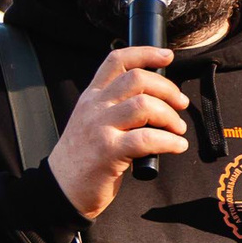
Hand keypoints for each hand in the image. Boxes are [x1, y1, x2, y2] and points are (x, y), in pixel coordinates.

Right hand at [44, 45, 189, 219]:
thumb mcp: (91, 121)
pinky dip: (169, 141)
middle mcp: (94, 107)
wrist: (61, 188)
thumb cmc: (84, 157)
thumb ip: (114, 106)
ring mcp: (99, 128)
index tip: (168, 57)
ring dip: (170, 116)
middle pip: (137, 79)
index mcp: (91, 97)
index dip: (145, 53)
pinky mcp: (108, 152)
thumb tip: (157, 101)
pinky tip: (177, 146)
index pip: (117, 61)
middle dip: (168, 89)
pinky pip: (147, 139)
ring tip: (177, 129)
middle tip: (180, 104)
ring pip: (144, 105)